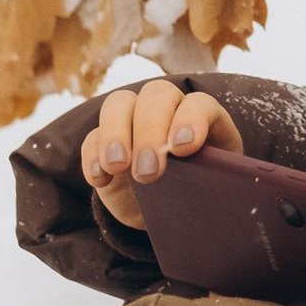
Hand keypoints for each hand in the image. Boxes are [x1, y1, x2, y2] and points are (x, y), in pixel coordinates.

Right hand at [81, 76, 235, 228]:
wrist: (170, 209)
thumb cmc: (201, 192)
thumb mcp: (213, 187)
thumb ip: (213, 180)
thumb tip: (211, 187)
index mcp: (203, 117)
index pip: (199, 103)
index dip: (191, 119)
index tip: (183, 147)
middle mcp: (168, 109)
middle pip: (156, 96)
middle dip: (150, 131)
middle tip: (149, 171)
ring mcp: (132, 121)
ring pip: (119, 104)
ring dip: (116, 134)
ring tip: (119, 167)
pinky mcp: (103, 142)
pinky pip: (92, 136)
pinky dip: (92, 155)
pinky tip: (99, 180)